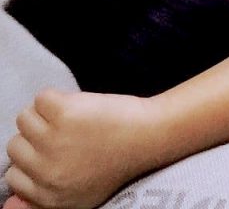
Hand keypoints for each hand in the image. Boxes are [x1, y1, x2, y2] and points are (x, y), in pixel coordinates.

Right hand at [4, 89, 159, 208]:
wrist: (149, 136)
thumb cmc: (118, 162)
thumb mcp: (79, 197)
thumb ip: (40, 203)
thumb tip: (7, 205)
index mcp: (48, 194)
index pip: (13, 176)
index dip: (31, 157)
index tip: (50, 148)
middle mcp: (45, 171)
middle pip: (15, 145)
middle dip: (36, 134)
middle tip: (63, 128)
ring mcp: (53, 141)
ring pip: (24, 118)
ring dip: (44, 112)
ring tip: (69, 114)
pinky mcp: (65, 113)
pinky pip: (41, 97)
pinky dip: (55, 96)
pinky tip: (76, 103)